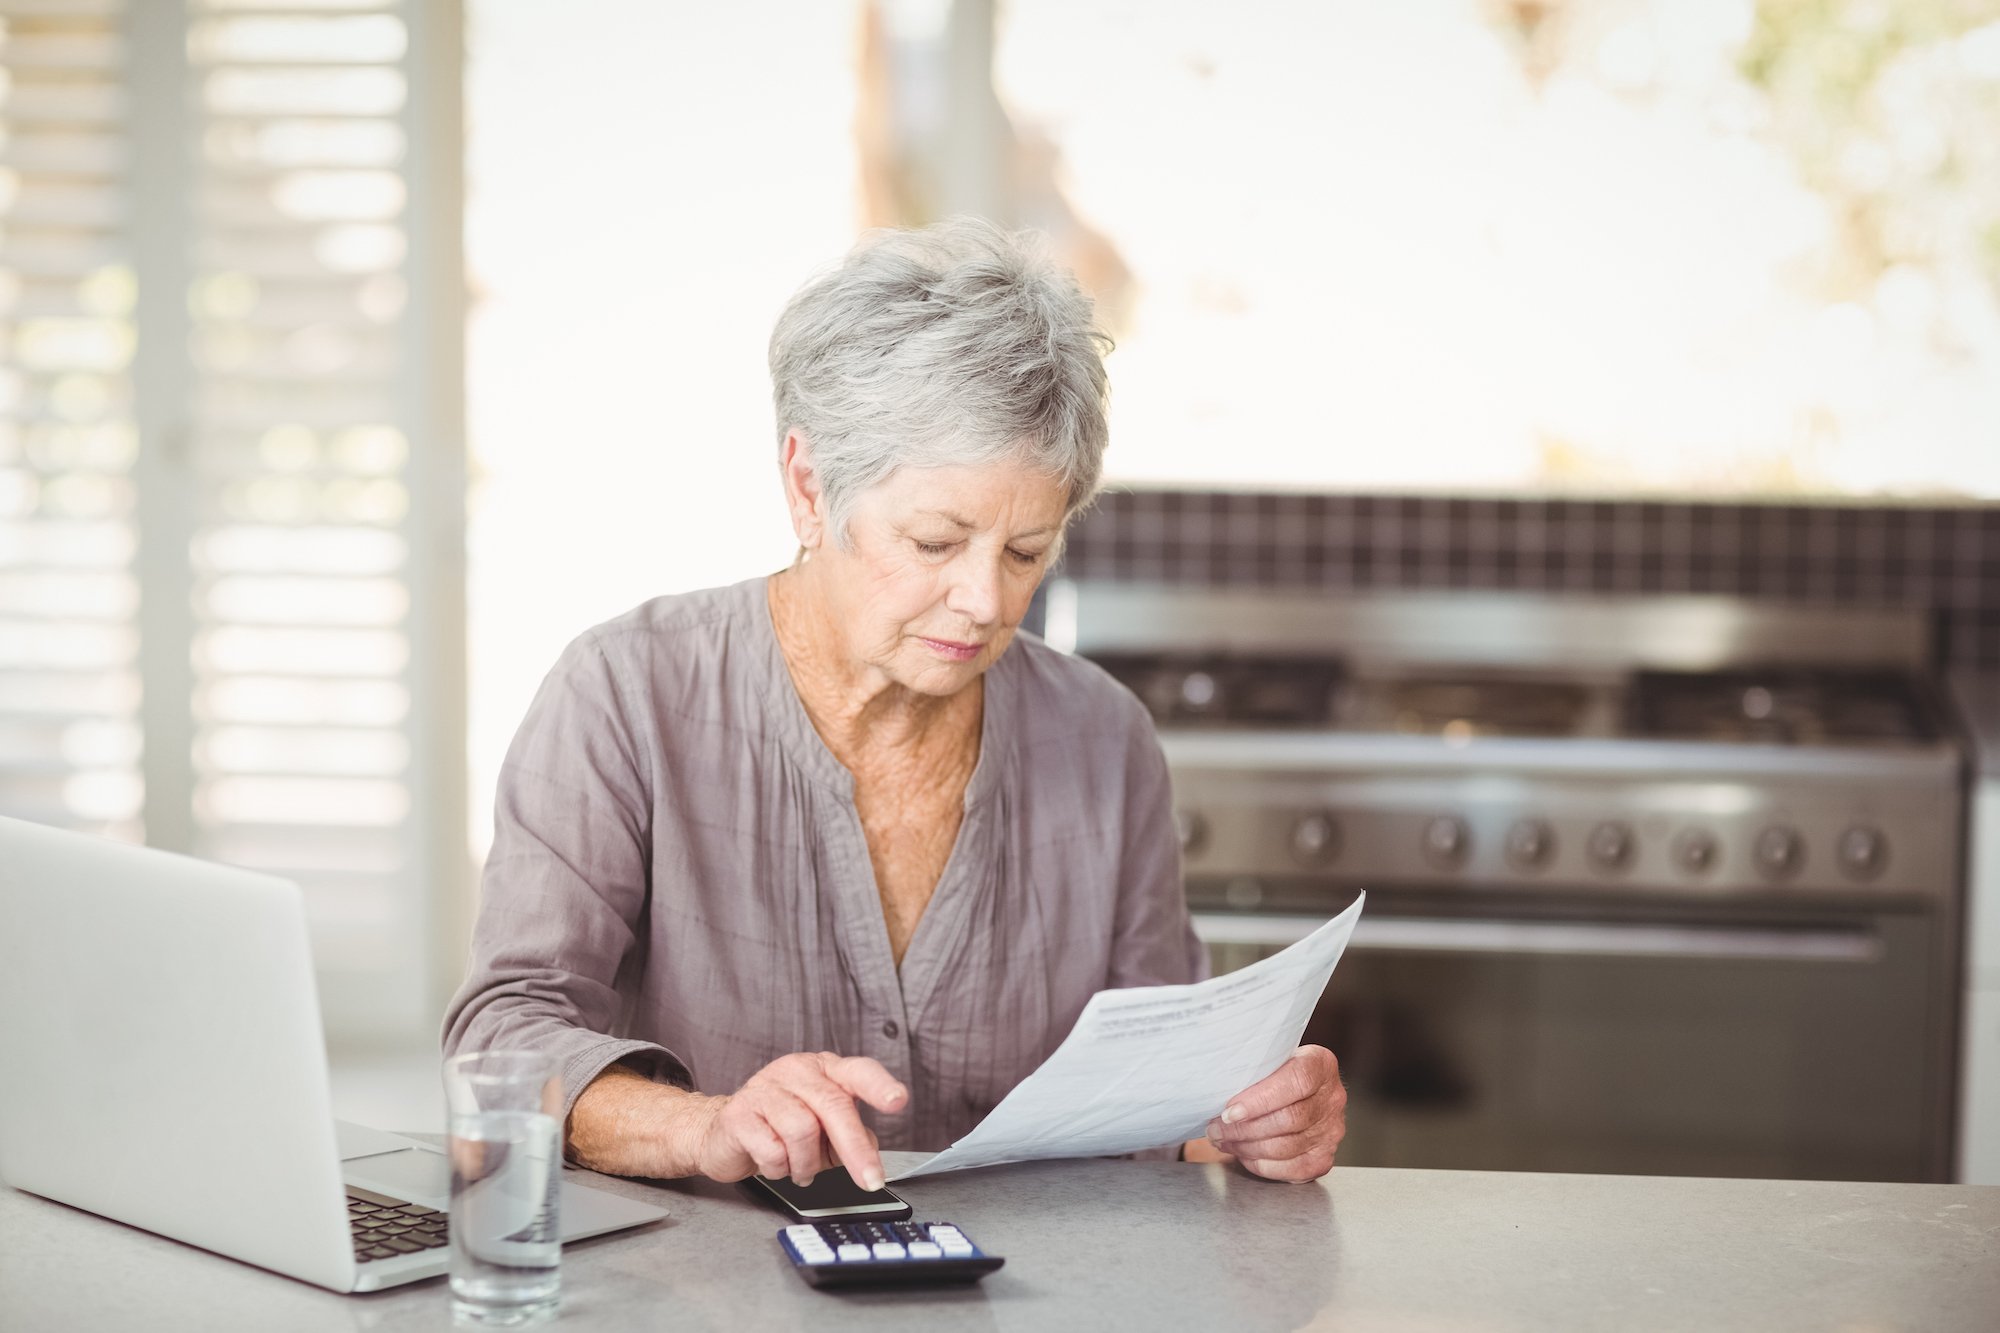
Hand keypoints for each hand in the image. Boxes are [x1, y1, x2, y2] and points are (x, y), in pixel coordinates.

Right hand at [690, 1052, 908, 1189]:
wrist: (724, 1134)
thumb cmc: (780, 1128)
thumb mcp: (825, 1131)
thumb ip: (852, 1136)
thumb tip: (870, 1150)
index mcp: (824, 1070)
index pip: (858, 1071)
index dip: (879, 1085)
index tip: (897, 1101)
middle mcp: (796, 1072)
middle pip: (834, 1106)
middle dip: (855, 1149)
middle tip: (870, 1180)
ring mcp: (765, 1088)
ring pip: (802, 1130)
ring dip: (806, 1163)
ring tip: (800, 1168)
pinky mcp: (739, 1113)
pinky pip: (771, 1149)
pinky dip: (779, 1168)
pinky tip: (775, 1163)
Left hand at [1202, 1045, 1345, 1181]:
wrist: (1298, 1094)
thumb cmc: (1274, 1075)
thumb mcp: (1269, 1060)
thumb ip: (1254, 1071)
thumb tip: (1217, 1090)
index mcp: (1320, 1065)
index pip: (1296, 1082)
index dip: (1260, 1100)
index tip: (1229, 1112)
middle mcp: (1332, 1099)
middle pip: (1289, 1119)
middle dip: (1244, 1129)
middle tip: (1216, 1129)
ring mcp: (1331, 1131)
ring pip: (1286, 1147)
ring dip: (1246, 1147)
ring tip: (1222, 1140)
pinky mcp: (1323, 1158)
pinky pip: (1290, 1169)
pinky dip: (1260, 1164)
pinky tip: (1243, 1154)